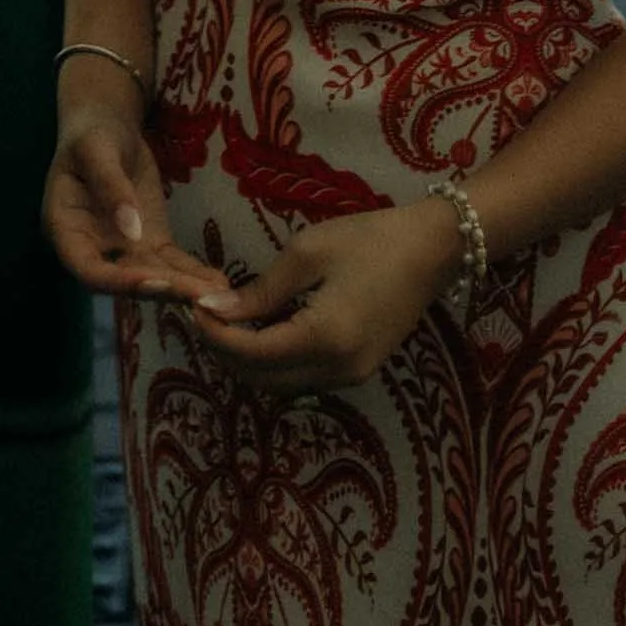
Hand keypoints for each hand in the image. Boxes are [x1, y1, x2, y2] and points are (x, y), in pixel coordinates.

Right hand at [43, 80, 229, 309]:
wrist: (108, 125)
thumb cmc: (91, 133)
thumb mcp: (96, 150)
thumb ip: (110, 187)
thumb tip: (130, 231)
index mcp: (66, 230)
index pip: (89, 270)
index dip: (119, 282)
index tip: (156, 282)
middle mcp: (93, 249)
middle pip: (125, 280)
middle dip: (163, 290)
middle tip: (201, 297)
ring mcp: (123, 248)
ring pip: (152, 275)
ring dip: (183, 288)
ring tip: (218, 295)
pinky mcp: (148, 242)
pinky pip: (170, 262)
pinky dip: (192, 273)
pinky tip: (217, 283)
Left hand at [191, 200, 464, 394]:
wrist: (433, 250)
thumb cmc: (369, 240)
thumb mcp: (308, 254)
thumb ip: (260, 290)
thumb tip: (214, 308)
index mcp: (324, 340)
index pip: (252, 353)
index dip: (216, 335)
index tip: (193, 308)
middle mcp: (338, 371)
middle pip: (262, 379)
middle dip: (227, 353)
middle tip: (206, 315)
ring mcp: (352, 377)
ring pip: (281, 385)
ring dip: (249, 362)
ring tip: (229, 322)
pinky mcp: (359, 372)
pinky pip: (303, 378)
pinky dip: (276, 362)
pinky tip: (264, 330)